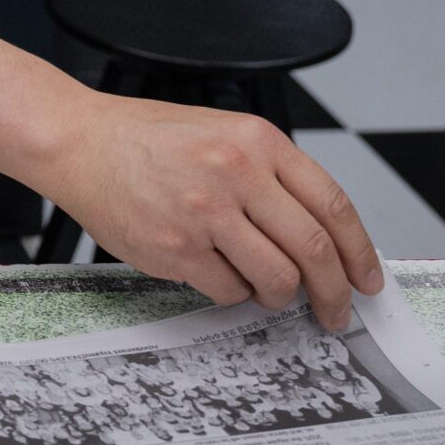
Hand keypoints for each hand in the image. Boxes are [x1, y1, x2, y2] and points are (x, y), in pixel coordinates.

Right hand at [40, 93, 385, 329]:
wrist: (77, 140)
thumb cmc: (145, 139)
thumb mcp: (221, 133)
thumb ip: (270, 175)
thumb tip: (320, 238)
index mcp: (256, 140)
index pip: (333, 205)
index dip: (360, 251)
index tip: (367, 279)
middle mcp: (235, 172)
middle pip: (314, 250)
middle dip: (334, 292)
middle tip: (336, 311)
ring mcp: (204, 212)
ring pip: (277, 278)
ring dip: (279, 295)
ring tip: (266, 289)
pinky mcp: (174, 247)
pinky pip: (228, 290)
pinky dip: (232, 292)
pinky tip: (215, 273)